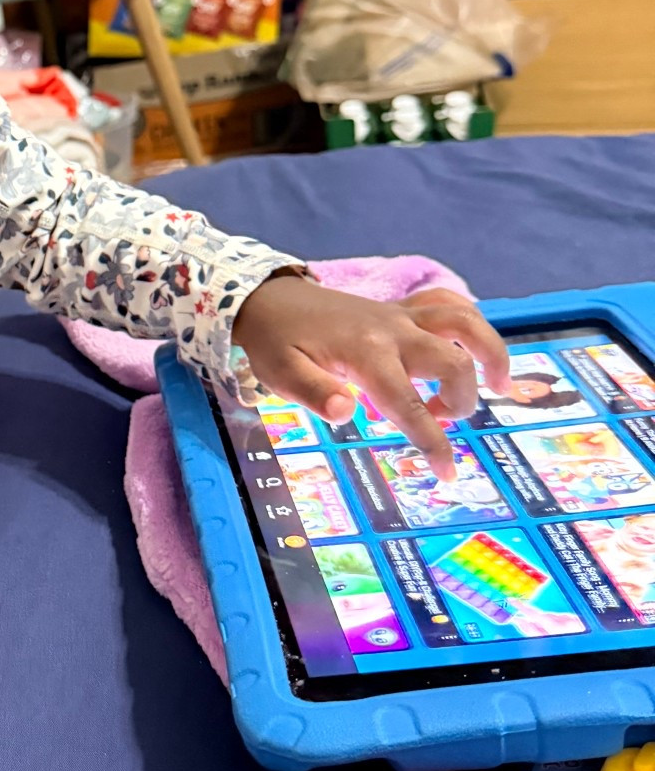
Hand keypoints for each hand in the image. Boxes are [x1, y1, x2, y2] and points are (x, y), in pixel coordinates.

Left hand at [233, 275, 510, 478]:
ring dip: (490, 352)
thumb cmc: (275, 342)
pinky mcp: (401, 309)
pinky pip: (448, 304)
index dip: (433, 441)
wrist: (270, 298)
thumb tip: (345, 412)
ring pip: (465, 322)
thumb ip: (314, 393)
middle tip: (441, 422)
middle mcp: (393, 330)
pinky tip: (474, 349)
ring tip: (499, 385)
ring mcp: (401, 315)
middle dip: (460, 401)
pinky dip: (470, 323)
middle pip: (453, 361)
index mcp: (366, 353)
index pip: (408, 403)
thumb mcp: (281, 374)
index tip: (448, 472)